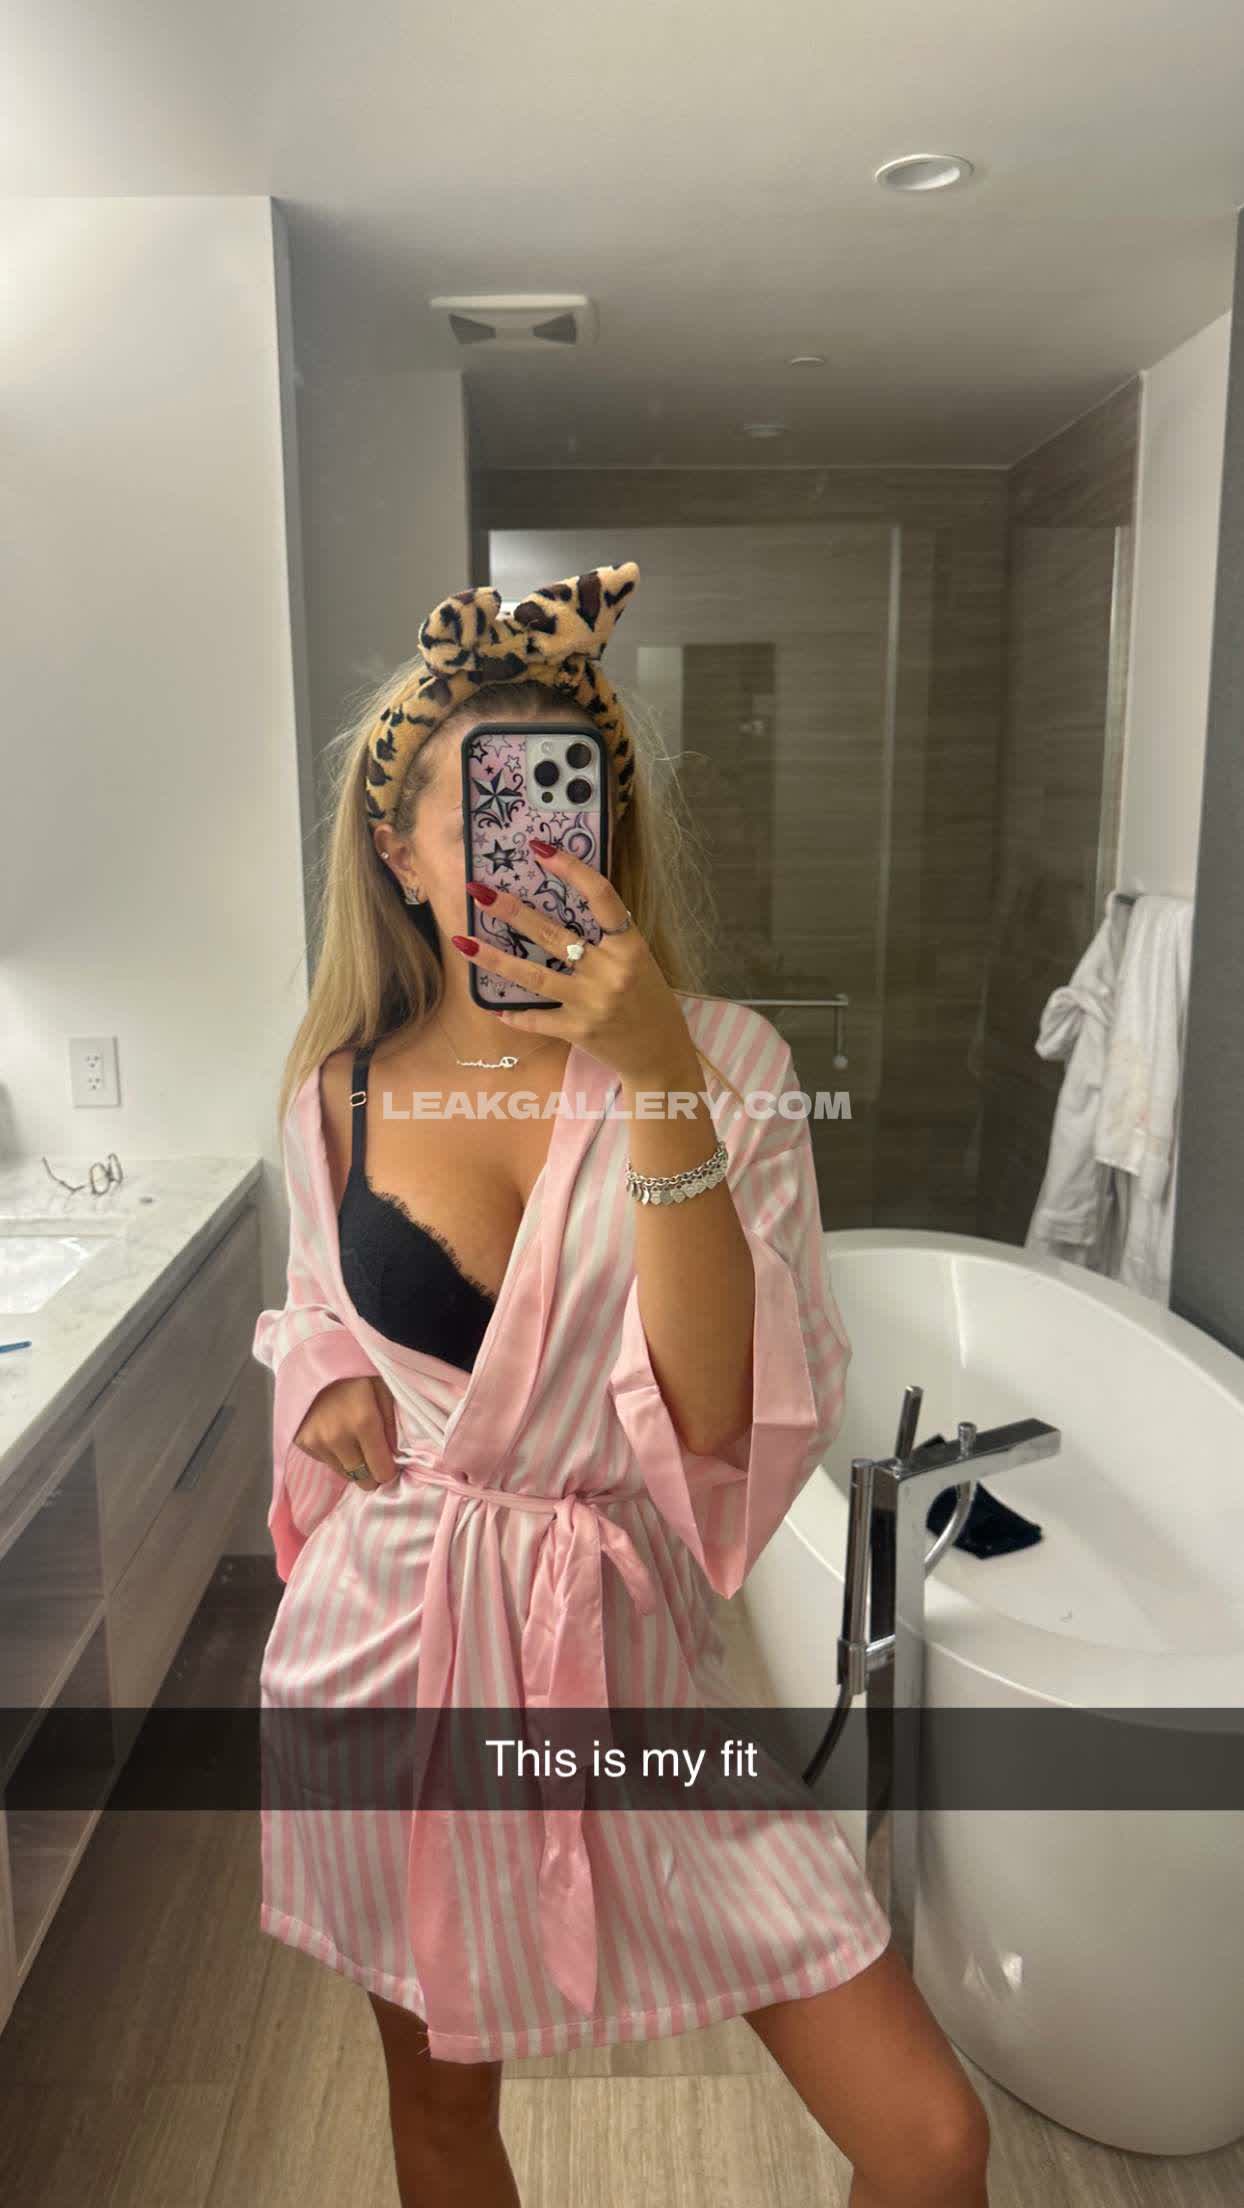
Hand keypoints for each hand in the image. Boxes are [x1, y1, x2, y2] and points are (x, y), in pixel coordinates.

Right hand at [292, 1375, 399, 1491]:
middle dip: (372, 1471)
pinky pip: (325, 1462)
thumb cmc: (354, 1370)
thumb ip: (392, 1424)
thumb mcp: (382, 1388)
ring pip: (343, 1473)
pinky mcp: (301, 1442)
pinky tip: (336, 1434)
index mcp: (363, 1422)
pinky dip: (335, 1455)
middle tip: (374, 1456)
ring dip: (353, 1464)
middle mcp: (338, 1437)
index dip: (389, 1470)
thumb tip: (395, 1456)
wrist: (311, 1358)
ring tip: (355, 1442)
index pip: (381, 1471)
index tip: (390, 1462)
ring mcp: (316, 1441)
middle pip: (362, 1479)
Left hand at [452, 845, 698, 1089]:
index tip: (540, 849)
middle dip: (511, 911)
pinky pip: (536, 1019)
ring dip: (494, 958)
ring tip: (463, 942)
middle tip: (478, 890)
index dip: (571, 869)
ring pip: (533, 976)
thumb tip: (563, 905)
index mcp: (629, 946)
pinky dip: (514, 1015)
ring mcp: (591, 1003)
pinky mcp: (577, 1031)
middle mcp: (609, 971)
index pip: (601, 897)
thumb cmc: (649, 1000)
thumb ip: (608, 938)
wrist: (661, 1053)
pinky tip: (494, 1008)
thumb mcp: (639, 960)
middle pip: (552, 934)